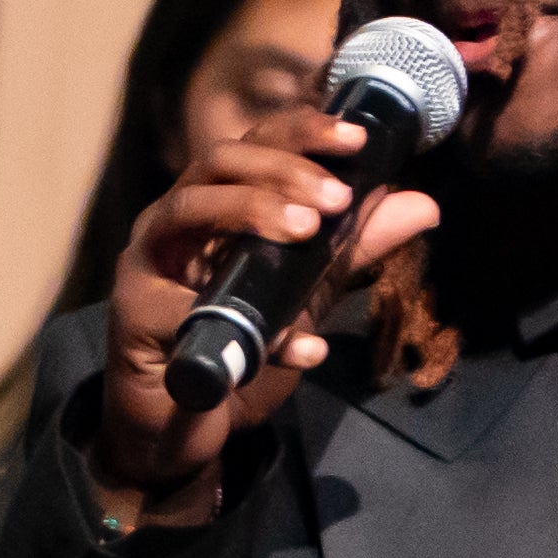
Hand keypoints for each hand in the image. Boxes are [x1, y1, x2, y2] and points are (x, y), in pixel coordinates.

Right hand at [85, 103, 442, 525]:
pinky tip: (298, 346)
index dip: (303, 130)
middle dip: (282, 168)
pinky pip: (188, 307)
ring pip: (187, 206)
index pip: (257, 143)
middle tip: (337, 199)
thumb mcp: (308, 293)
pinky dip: (246, 325)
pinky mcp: (134, 312)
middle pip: (219, 159)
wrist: (183, 427)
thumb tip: (423, 204)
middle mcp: (176, 217)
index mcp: (217, 202)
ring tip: (306, 230)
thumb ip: (355, 249)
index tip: (357, 138)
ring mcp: (147, 259)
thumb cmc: (235, 349)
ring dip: (249, 209)